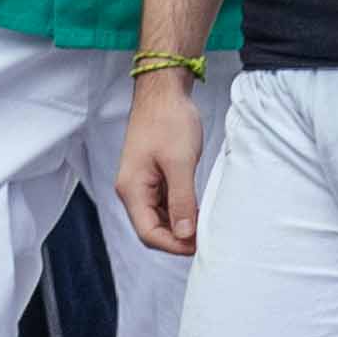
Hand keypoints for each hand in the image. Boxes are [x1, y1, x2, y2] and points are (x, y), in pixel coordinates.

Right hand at [116, 70, 206, 260]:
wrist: (163, 92)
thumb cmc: (168, 121)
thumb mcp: (179, 163)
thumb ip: (181, 201)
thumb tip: (184, 234)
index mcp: (131, 189)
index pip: (147, 233)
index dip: (173, 245)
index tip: (199, 244)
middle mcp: (132, 190)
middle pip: (151, 229)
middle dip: (177, 238)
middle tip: (206, 236)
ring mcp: (141, 183)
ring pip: (158, 218)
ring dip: (180, 224)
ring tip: (204, 223)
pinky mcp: (152, 176)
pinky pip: (164, 203)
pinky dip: (180, 210)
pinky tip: (198, 207)